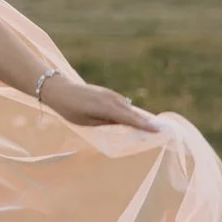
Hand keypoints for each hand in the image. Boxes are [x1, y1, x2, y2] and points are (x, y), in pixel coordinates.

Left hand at [42, 75, 159, 132]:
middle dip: (146, 122)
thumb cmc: (70, 110)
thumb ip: (106, 125)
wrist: (60, 90)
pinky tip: (132, 120)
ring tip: (150, 128)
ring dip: (138, 117)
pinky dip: (129, 112)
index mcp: (107, 108)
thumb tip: (123, 128)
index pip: (130, 119)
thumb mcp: (87, 122)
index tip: (159, 131)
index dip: (145, 126)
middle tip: (161, 131)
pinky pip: (123, 105)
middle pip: (133, 113)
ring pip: (128, 109)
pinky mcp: (108, 93)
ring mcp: (111, 95)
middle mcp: (113, 99)